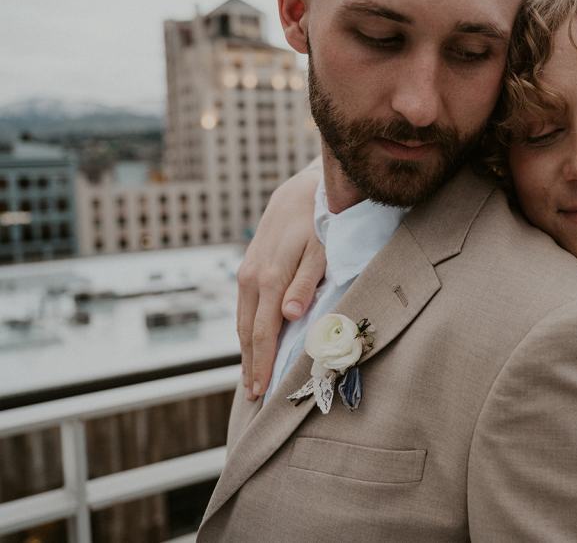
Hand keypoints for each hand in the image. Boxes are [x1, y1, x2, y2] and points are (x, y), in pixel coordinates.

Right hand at [237, 163, 324, 399]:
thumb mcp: (320, 252)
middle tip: (254, 397)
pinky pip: (244, 308)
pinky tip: (252, 343)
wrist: (300, 193)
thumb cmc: (319, 224)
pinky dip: (246, 330)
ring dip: (246, 351)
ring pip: (242, 321)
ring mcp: (246, 273)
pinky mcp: (248, 268)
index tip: (262, 392)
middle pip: (246, 333)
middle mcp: (251, 279)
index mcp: (269, 279)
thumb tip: (289, 315)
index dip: (262, 364)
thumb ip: (305, 284)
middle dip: (251, 365)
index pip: (262, 333)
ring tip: (251, 378)